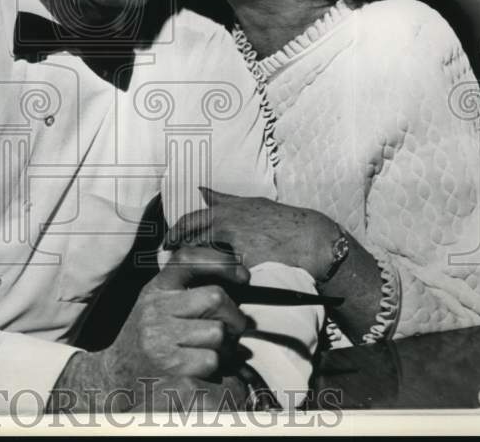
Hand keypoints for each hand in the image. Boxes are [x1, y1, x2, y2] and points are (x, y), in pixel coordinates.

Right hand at [50, 246, 249, 410]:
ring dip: (227, 345)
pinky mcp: (168, 366)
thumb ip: (189, 288)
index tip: (243, 276)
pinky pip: (212, 360)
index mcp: (156, 287)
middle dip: (234, 315)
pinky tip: (204, 368)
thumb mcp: (161, 304)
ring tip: (214, 351)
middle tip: (234, 328)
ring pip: (217, 332)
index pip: (187, 258)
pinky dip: (217, 367)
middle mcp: (154, 308)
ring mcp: (158, 338)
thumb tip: (239, 279)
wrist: (115, 376)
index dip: (220, 262)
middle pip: (215, 297)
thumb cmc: (151, 338)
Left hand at [164, 188, 340, 281]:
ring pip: (203, 257)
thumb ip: (223, 199)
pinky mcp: (245, 263)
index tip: (168, 242)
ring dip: (194, 267)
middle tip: (170, 263)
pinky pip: (223, 275)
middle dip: (177, 251)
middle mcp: (227, 224)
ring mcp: (235, 244)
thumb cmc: (282, 221)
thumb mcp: (251, 203)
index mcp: (227, 210)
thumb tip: (201, 190)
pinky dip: (217, 281)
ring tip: (189, 278)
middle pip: (190, 239)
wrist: (311, 238)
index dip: (175, 233)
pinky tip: (215, 289)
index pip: (190, 220)